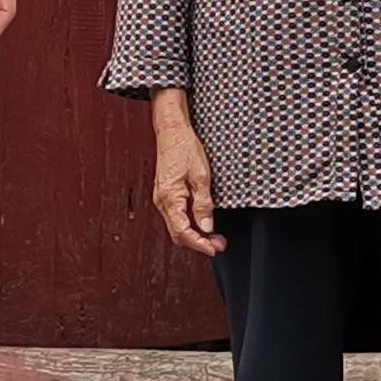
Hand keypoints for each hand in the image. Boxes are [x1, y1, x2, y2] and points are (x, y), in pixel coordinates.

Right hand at [150, 101, 224, 256]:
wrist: (172, 131)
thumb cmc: (184, 148)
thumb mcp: (200, 176)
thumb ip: (203, 204)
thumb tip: (207, 226)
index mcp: (169, 198)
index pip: (183, 231)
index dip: (199, 243)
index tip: (214, 249)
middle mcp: (162, 202)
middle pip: (178, 233)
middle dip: (199, 242)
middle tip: (219, 244)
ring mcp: (162, 199)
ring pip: (177, 226)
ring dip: (195, 234)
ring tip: (214, 236)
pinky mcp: (166, 194)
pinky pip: (176, 216)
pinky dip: (190, 224)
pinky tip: (203, 223)